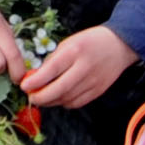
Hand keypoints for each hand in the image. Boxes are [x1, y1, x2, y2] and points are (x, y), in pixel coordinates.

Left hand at [21, 24, 137, 106]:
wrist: (119, 45)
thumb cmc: (90, 41)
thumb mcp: (69, 43)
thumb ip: (53, 60)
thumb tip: (35, 78)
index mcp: (74, 51)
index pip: (51, 70)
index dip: (35, 81)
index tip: (24, 86)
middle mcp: (84, 68)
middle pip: (59, 90)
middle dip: (41, 97)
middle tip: (31, 97)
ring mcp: (93, 82)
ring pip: (66, 99)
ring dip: (51, 101)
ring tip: (43, 97)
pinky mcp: (98, 91)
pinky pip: (76, 103)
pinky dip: (64, 103)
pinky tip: (59, 97)